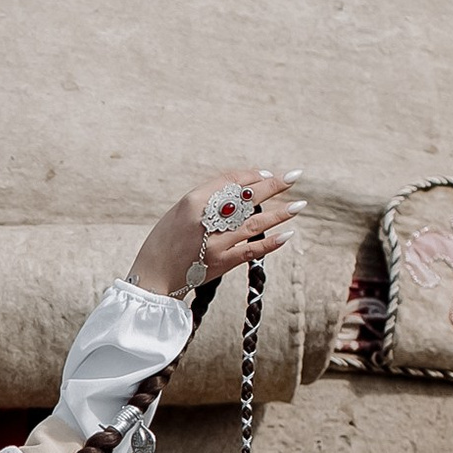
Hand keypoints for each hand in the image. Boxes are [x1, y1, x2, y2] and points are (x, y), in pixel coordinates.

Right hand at [130, 171, 304, 300]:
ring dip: (280, 213)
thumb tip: (240, 193)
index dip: (251, 176)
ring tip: (299, 205)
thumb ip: (206, 202)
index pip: (229, 181)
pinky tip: (287, 234)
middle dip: (273, 185)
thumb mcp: (179, 213)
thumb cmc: (163, 243)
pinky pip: (252, 250)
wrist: (152, 277)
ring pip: (255, 222)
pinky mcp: (221, 263)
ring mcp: (215, 242)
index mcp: (192, 201)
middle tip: (293, 177)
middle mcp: (206, 219)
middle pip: (247, 197)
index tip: (267, 175)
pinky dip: (271, 242)